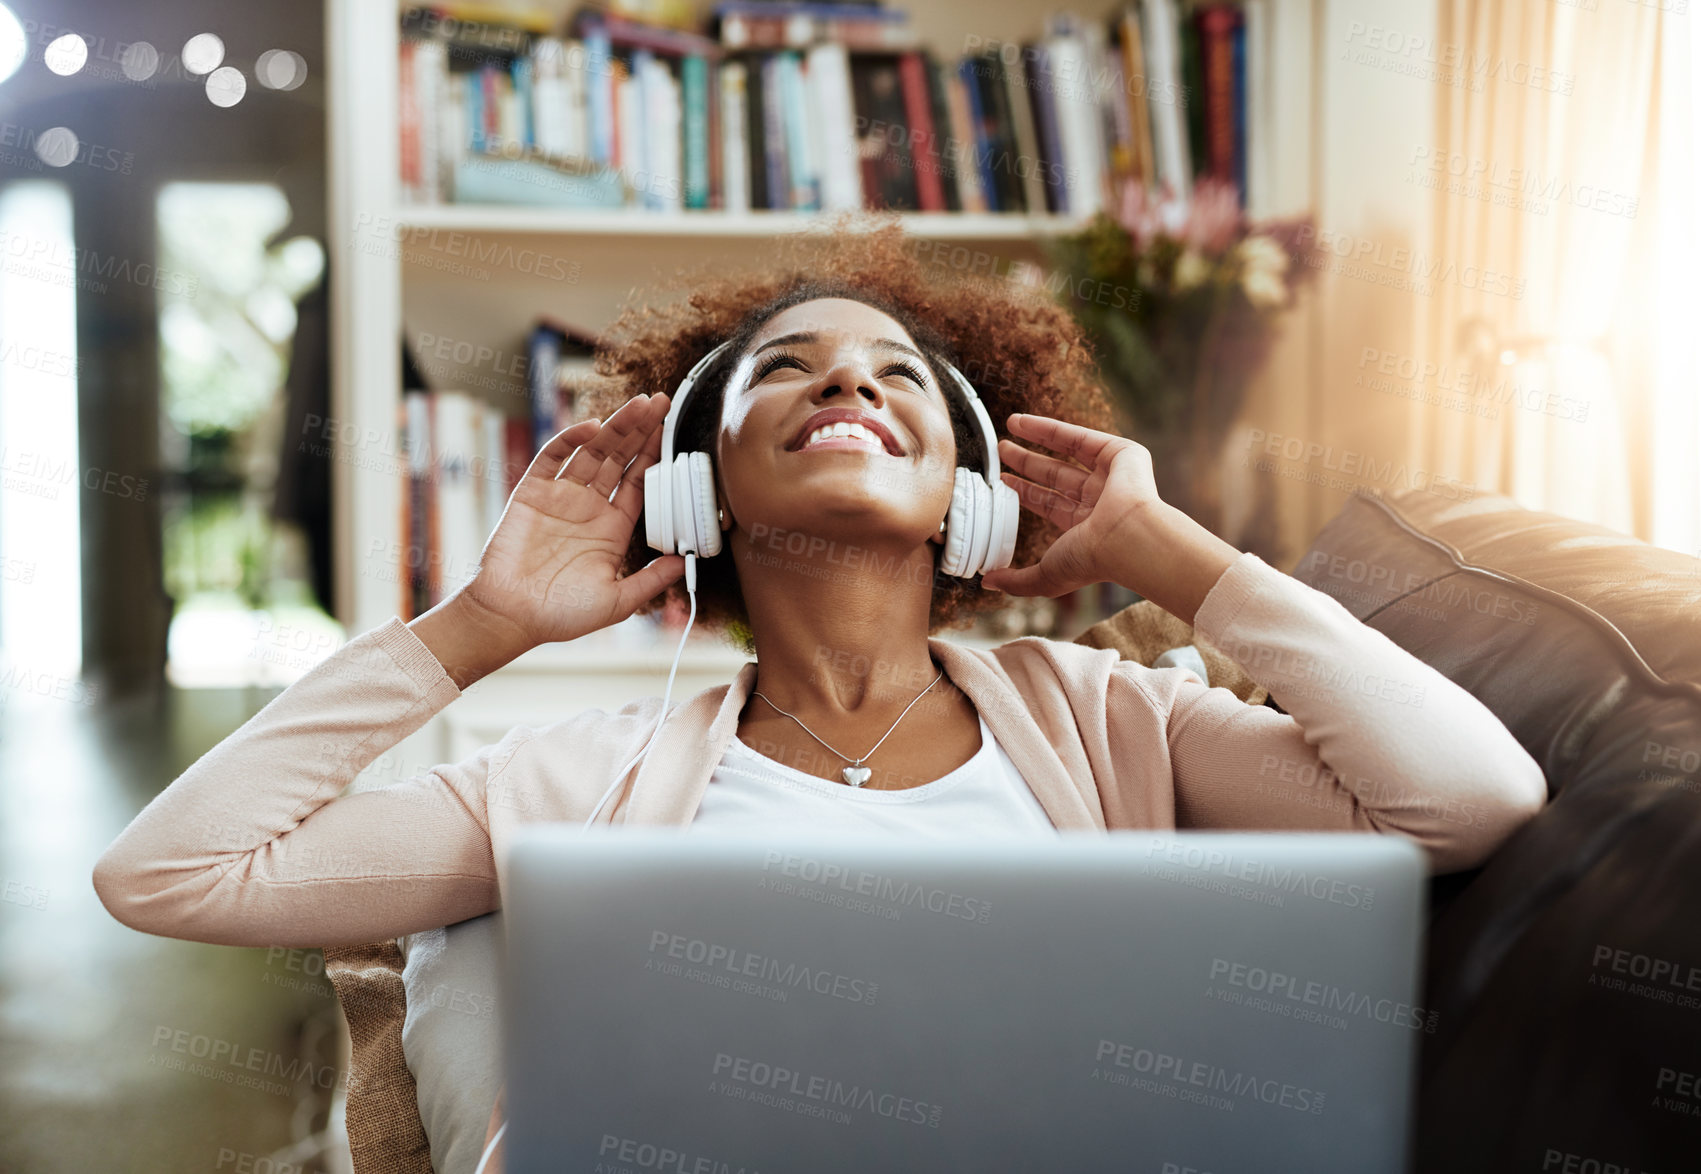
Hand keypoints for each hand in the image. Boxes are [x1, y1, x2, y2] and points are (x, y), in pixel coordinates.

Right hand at [458, 393, 684, 648]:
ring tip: (639, 405)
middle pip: (619, 458)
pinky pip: (553, 458)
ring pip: (593, 451)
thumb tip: (686, 562)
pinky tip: (593, 427)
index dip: (654, 455)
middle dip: (640, 430)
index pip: (638, 482)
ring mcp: (560, 497)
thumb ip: (652, 579)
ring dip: (615, 427)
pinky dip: (571, 439)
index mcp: (612, 528)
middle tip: (662, 401)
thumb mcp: (619, 601)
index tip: (671, 429)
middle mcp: (589, 507)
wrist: (512, 617)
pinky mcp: (532, 492)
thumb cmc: (562, 615)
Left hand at [978, 412, 1163, 597]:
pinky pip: (1079, 436)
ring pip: (1067, 451)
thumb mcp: (1046, 577)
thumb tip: (988, 583)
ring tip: (1009, 426)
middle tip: (1002, 450)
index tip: (1003, 480)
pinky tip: (1024, 422)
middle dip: (1027, 462)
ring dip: (1037, 437)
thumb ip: (1017, 581)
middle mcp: (1099, 500)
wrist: (1127, 538)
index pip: (1049, 504)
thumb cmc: (1092, 560)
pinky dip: (1050, 427)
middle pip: (1055, 475)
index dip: (1025, 491)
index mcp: (1085, 527)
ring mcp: (1111, 476)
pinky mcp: (1121, 454)